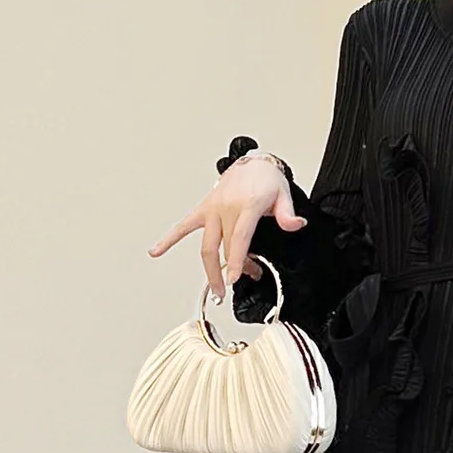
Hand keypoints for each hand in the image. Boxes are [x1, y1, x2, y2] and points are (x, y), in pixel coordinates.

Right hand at [147, 155, 303, 289]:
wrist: (253, 163)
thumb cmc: (266, 180)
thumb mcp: (284, 194)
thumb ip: (288, 214)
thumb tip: (296, 225)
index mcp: (246, 206)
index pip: (239, 238)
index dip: (236, 260)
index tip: (234, 277)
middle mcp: (226, 208)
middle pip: (225, 247)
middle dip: (231, 269)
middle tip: (236, 284)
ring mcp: (213, 209)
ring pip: (207, 245)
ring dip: (210, 269)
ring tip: (215, 289)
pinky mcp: (204, 209)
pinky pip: (183, 226)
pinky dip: (169, 239)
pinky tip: (156, 251)